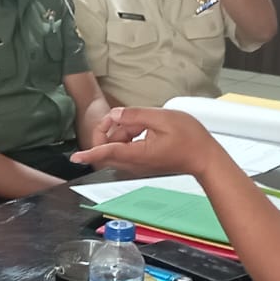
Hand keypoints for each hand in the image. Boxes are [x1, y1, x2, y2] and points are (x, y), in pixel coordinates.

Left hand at [69, 106, 211, 175]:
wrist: (204, 157)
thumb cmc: (189, 138)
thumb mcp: (162, 118)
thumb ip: (136, 115)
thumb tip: (116, 115)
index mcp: (138, 154)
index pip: (108, 152)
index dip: (90, 153)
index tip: (75, 157)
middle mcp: (134, 163)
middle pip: (107, 148)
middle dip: (108, 130)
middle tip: (123, 115)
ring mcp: (137, 165)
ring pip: (115, 148)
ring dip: (121, 132)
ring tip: (144, 123)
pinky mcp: (141, 164)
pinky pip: (125, 150)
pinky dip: (128, 137)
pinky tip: (144, 129)